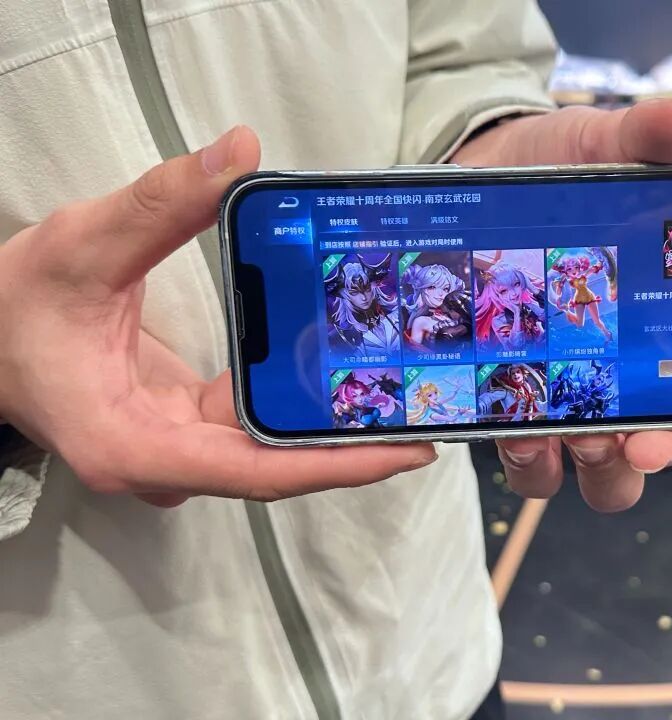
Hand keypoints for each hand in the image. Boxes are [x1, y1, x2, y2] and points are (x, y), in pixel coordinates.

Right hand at [0, 127, 435, 507]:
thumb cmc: (15, 307)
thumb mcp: (82, 246)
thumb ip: (160, 203)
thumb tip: (237, 153)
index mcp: (133, 444)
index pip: (253, 469)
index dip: (334, 464)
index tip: (404, 451)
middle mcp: (164, 462)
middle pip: (278, 466)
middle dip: (357, 447)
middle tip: (436, 413)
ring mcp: (178, 450)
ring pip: (273, 451)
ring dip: (338, 427)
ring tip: (413, 395)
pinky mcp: (188, 428)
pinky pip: (258, 426)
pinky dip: (303, 404)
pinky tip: (351, 375)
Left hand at [453, 100, 671, 511]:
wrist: (479, 166)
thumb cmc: (558, 165)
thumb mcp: (599, 143)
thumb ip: (644, 138)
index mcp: (652, 341)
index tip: (650, 444)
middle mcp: (604, 380)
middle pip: (620, 465)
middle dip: (609, 465)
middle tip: (589, 434)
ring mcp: (544, 390)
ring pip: (555, 470)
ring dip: (544, 464)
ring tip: (527, 429)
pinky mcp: (489, 387)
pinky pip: (493, 441)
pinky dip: (488, 440)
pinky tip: (473, 411)